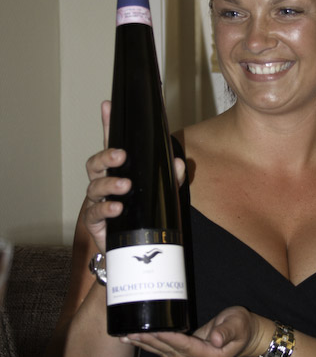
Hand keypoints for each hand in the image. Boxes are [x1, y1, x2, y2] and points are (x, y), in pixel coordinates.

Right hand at [84, 101, 185, 253]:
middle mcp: (104, 183)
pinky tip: (117, 207)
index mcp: (119, 171)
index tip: (107, 105)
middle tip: (121, 154)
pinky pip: (94, 212)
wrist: (134, 252)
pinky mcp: (95, 221)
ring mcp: (97, 201)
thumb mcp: (163, 194)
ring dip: (109, 183)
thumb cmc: (145, 217)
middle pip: (95, 162)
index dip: (108, 124)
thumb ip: (172, 178)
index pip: (112, 143)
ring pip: (94, 186)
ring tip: (125, 186)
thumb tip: (180, 164)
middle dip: (106, 155)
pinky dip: (106, 208)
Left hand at [120, 306, 266, 356]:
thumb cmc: (242, 326)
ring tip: (127, 337)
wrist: (247, 337)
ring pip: (166, 355)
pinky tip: (139, 340)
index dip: (167, 338)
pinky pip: (168, 354)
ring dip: (146, 346)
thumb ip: (227, 331)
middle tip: (130, 332)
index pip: (185, 347)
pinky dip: (153, 347)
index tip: (150, 330)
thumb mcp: (239, 323)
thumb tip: (215, 339)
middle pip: (171, 353)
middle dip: (150, 342)